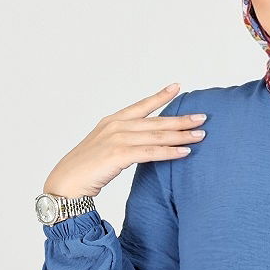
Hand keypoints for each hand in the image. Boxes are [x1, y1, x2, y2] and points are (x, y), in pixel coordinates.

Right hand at [43, 82, 207, 198]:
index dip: (160, 96)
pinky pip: (151, 152)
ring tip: (200, 135)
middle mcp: (116, 126)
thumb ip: (124, 142)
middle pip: (155, 121)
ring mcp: (117, 139)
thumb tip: (144, 144)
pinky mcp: (119, 155)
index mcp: (112, 121)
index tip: (177, 87)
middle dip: (181, 119)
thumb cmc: (86, 169)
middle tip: (203, 117)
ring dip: (181, 135)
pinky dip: (169, 152)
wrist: (67, 182)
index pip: (141, 106)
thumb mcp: (105, 148)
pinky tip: (185, 152)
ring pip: (156, 135)